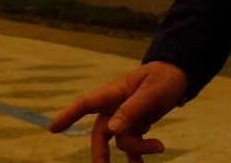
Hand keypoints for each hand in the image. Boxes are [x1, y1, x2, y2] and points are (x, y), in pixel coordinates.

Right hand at [50, 61, 188, 162]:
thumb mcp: (151, 93)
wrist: (178, 76)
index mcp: (113, 93)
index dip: (68, 115)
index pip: (85, 104)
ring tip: (160, 146)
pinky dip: (137, 156)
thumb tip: (111, 129)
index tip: (52, 129)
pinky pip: (131, 146)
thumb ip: (131, 110)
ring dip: (138, 148)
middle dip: (100, 153)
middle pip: (100, 133)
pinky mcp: (136, 125)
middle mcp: (115, 106)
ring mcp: (124, 117)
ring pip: (121, 141)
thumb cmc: (163, 79)